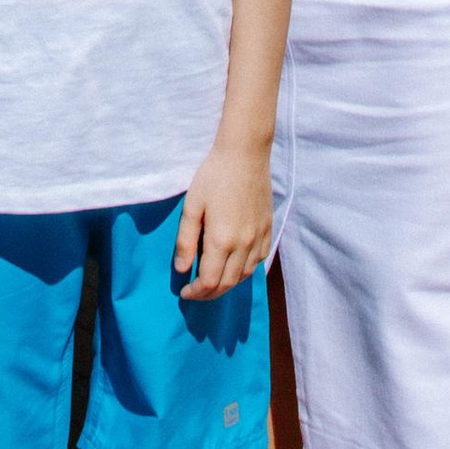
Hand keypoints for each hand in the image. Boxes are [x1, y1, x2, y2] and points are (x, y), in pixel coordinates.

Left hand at [175, 134, 272, 301]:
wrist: (245, 154)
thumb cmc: (213, 176)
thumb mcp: (191, 206)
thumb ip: (186, 240)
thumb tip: (181, 269)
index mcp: (222, 240)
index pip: (210, 282)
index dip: (196, 292)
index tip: (184, 292)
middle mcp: (244, 244)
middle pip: (228, 284)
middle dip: (210, 294)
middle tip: (195, 292)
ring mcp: (259, 237)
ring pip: (244, 275)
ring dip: (227, 284)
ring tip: (212, 281)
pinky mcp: (268, 228)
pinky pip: (259, 260)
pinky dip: (245, 270)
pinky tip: (235, 265)